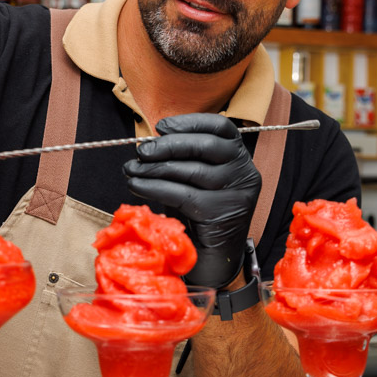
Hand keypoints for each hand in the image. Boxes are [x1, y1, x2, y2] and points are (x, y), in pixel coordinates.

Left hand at [123, 113, 261, 289]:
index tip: (161, 127)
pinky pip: (181, 194)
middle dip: (168, 146)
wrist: (213, 254)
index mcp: (241, 156)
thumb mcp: (196, 177)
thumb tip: (147, 144)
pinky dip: (154, 188)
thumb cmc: (200, 211)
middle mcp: (245, 171)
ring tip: (131, 169)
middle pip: (205, 146)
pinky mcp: (220, 212)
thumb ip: (182, 157)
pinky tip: (137, 185)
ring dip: (154, 169)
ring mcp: (236, 193)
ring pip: (190, 171)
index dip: (190, 122)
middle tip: (141, 151)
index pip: (221, 127)